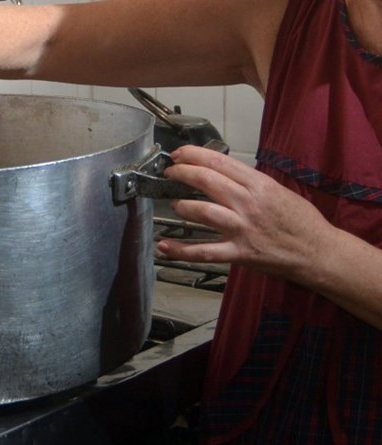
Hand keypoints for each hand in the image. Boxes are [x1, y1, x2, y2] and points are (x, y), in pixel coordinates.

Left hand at [155, 145, 335, 281]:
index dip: (193, 155)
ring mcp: (242, 228)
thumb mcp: (278, 191)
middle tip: (169, 172)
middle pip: (207, 181)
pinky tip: (163, 246)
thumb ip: (250, 183)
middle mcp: (248, 204)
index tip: (179, 154)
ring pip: (203, 211)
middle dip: (182, 173)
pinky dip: (180, 250)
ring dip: (182, 205)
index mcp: (259, 185)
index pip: (220, 162)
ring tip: (174, 203)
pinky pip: (203, 251)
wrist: (318, 252)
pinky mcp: (239, 253)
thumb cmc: (301, 221)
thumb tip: (221, 173)